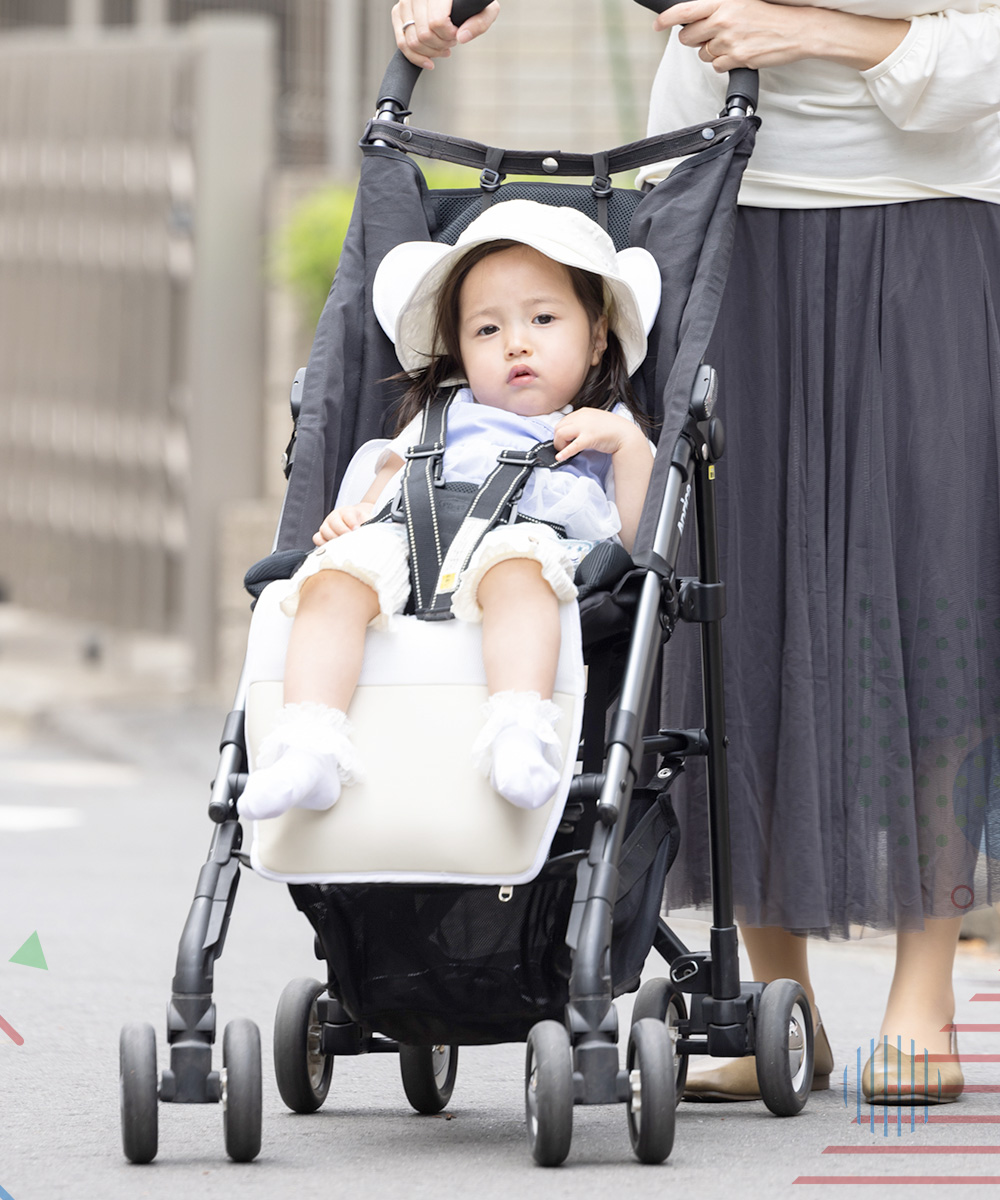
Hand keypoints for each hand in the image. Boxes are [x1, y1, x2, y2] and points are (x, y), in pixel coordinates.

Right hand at [313, 503, 373, 544]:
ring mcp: (327, 525)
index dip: (352, 523)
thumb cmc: (362, 524)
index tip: (357, 530)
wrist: (356, 523)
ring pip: (324, 530)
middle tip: (350, 540)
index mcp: (347, 511)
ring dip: (334, 539)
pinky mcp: (321, 534)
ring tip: (343, 547)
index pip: (348, 515)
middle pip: (334, 522)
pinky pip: (317, 538)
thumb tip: (373, 534)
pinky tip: (333, 549)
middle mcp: (335, 517)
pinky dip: (323, 544)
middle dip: (343, 532)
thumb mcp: (368, 521)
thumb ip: (371, 525)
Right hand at [392, 0, 500, 69]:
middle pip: (424, 34)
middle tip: (451, 42)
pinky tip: (429, 60)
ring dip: (430, 51)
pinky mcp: (398, 11)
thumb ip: (479, 22)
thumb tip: (461, 37)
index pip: (437, 22)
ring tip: (443, 46)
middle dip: (440, 44)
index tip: (457, 35)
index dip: (448, 35)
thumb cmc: (470, 3)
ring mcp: (405, 1)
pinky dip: (415, 57)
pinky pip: (401, 43)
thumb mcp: (485, 9)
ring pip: (412, 40)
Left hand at [552, 408, 644, 462]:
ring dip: (559, 444)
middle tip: (563, 447)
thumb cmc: (613, 429)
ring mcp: (585, 427)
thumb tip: (572, 433)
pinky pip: (573, 445)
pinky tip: (560, 458)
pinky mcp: (589, 438)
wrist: (627, 435)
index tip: (565, 440)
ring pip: (561, 434)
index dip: (561, 432)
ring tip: (564, 451)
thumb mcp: (595, 420)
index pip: (564, 421)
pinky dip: (564, 452)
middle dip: (558, 438)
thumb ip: (583, 423)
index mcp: (583, 412)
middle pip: (559, 427)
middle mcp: (582, 417)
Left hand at [654, 0, 811, 72]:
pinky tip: (738, 53)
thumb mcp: (742, 3)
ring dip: (712, 52)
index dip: (666, 19)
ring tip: (732, 43)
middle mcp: (723, 20)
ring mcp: (728, 41)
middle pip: (688, 37)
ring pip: (702, 54)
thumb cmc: (769, 16)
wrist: (795, 30)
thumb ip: (718, 10)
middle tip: (708, 36)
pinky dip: (724, 63)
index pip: (685, 11)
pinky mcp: (736, 59)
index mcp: (723, 2)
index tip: (657, 25)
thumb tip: (698, 20)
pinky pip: (716, 66)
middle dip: (693, 40)